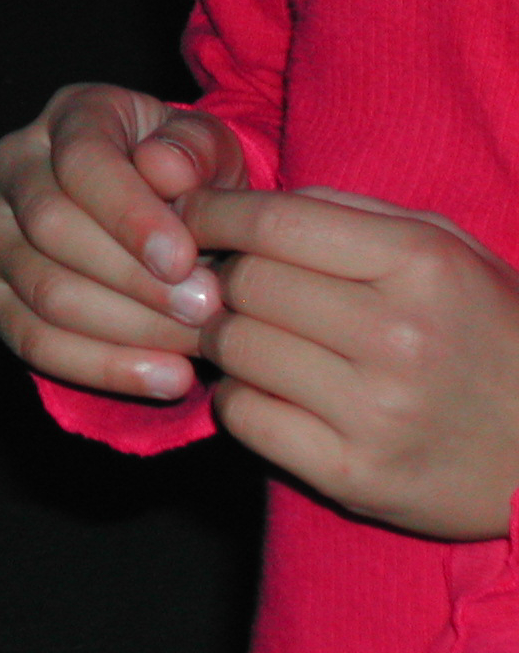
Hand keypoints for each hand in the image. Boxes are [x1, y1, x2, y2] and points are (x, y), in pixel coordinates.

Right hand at [0, 83, 246, 399]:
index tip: (184, 259)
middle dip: (134, 278)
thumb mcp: (210, 149)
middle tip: (207, 309)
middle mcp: (14, 168)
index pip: (81, 161)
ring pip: (44, 290)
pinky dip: (104, 368)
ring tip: (199, 344)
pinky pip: (33, 341)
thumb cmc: (191, 177)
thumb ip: (194, 149)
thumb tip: (161, 168)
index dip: (129, 213)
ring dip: (128, 327)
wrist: (170, 220)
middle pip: (52, 228)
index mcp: (68, 117)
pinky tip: (170, 378)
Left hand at [185, 187, 518, 539]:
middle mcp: (398, 336)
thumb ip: (351, 213)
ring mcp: (375, 412)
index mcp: (421, 265)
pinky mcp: (353, 475)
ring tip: (249, 334)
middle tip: (223, 284)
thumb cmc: (490, 333)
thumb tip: (248, 201)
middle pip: (246, 283)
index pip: (275, 223)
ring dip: (223, 336)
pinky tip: (266, 390)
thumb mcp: (448, 251)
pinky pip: (243, 415)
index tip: (189, 214)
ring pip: (234, 346)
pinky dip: (236, 397)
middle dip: (219, 276)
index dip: (213, 213)